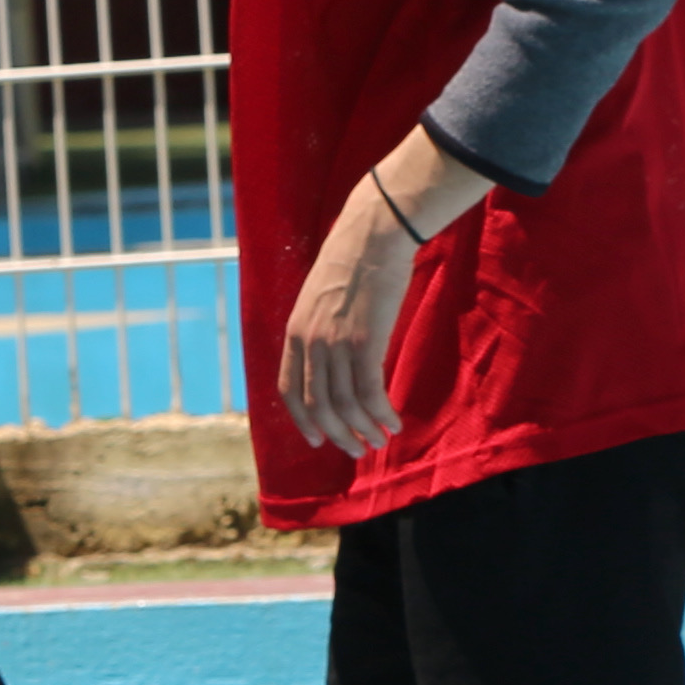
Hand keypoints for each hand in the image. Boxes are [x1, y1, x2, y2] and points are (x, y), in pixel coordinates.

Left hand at [279, 131, 484, 458]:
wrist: (372, 235)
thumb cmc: (353, 264)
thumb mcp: (321, 300)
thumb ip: (321, 332)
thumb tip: (335, 362)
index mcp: (294, 333)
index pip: (289, 390)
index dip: (303, 420)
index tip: (318, 439)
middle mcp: (310, 343)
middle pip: (318, 406)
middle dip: (338, 435)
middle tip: (357, 450)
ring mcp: (336, 344)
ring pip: (345, 405)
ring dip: (364, 429)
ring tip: (381, 440)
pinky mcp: (365, 342)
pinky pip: (370, 392)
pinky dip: (382, 413)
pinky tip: (394, 422)